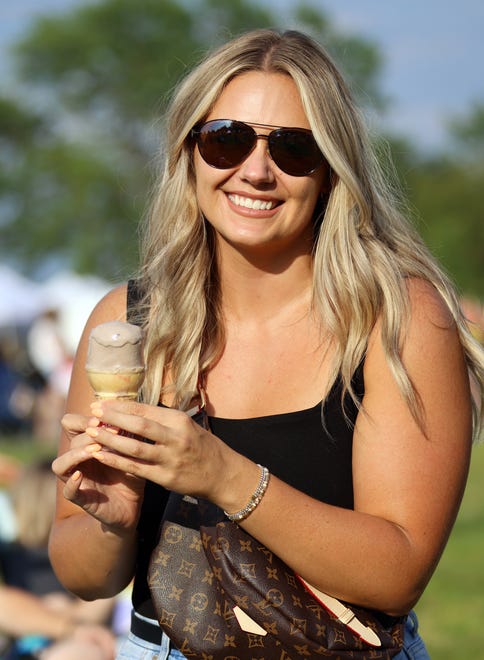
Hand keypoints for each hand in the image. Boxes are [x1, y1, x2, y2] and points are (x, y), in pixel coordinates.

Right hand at [52, 412, 144, 531]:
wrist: (132, 506)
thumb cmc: (130, 474)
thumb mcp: (131, 452)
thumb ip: (128, 436)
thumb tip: (132, 413)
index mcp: (86, 446)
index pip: (71, 425)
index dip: (83, 419)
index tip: (102, 416)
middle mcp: (78, 461)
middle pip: (71, 441)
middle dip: (89, 434)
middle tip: (107, 431)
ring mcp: (77, 480)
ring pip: (60, 465)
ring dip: (76, 454)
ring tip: (95, 450)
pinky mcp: (81, 499)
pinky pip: (68, 491)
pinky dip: (71, 483)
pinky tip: (80, 476)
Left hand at [84, 400, 237, 502]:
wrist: (222, 474)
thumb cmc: (200, 445)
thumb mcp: (185, 425)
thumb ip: (161, 419)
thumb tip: (131, 410)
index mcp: (179, 420)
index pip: (145, 409)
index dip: (121, 406)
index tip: (102, 403)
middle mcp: (176, 437)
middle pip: (139, 425)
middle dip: (113, 418)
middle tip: (92, 413)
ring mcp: (171, 459)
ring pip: (135, 448)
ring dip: (111, 440)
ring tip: (91, 433)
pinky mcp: (166, 477)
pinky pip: (136, 468)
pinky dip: (116, 461)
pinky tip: (101, 455)